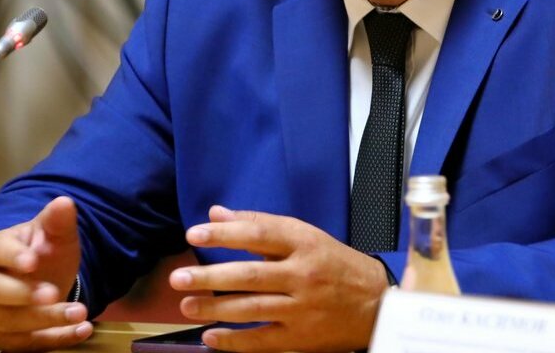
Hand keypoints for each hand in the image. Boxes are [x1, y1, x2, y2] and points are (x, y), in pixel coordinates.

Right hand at [0, 196, 92, 350]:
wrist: (43, 279)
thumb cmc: (44, 253)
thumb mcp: (54, 234)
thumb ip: (58, 221)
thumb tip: (64, 202)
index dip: (12, 257)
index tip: (32, 261)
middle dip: (23, 294)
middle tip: (53, 293)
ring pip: (11, 321)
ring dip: (47, 320)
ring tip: (80, 312)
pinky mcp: (6, 337)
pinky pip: (27, 343)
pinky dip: (56, 338)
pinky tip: (81, 329)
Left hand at [169, 205, 390, 352]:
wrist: (376, 303)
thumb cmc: (335, 264)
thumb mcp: (305, 236)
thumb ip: (260, 226)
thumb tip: (217, 213)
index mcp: (304, 243)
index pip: (259, 234)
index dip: (225, 234)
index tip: (195, 234)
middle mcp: (303, 274)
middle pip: (250, 274)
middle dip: (210, 276)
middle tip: (178, 278)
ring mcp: (303, 308)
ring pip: (252, 308)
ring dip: (215, 308)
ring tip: (186, 305)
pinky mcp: (302, 337)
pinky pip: (262, 340)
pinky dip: (234, 341)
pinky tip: (211, 337)